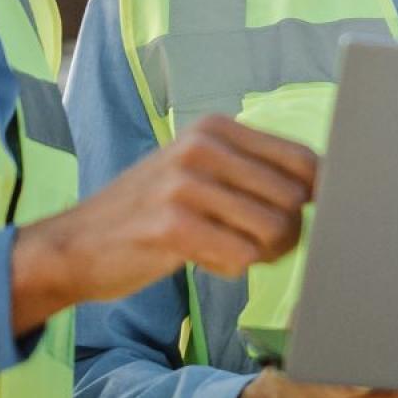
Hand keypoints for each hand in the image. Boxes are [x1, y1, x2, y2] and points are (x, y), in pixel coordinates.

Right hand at [11, 116, 317, 333]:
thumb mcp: (198, 173)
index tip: (297, 218)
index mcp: (215, 129)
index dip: (315, 197)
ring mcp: (185, 183)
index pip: (303, 160)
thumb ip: (252, 173)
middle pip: (294, 199)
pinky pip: (241, 257)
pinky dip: (230, 268)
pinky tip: (201, 260)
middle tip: (256, 245)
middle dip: (286, 233)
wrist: (71, 246)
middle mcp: (202, 146)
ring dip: (261, 253)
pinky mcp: (171, 224)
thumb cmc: (148, 214)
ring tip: (228, 250)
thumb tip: (326, 190)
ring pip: (274, 229)